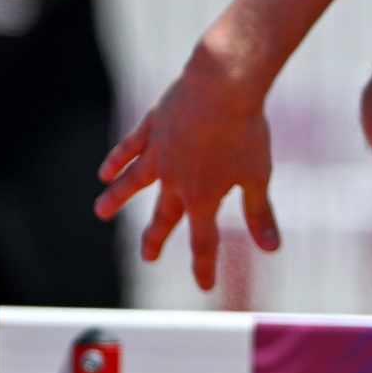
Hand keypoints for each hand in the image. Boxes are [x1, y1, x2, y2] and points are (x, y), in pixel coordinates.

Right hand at [95, 38, 280, 292]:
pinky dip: (117, 160)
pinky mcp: (153, 126)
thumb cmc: (246, 131)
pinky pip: (130, 147)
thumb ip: (260, 213)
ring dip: (116, 198)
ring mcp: (159, 153)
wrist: (222, 86)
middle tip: (147, 257)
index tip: (204, 285)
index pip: (203, 241)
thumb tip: (271, 248)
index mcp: (203, 196)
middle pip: (163, 216)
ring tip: (100, 212)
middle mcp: (175, 180)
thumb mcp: (259, 175)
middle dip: (156, 239)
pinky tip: (105, 170)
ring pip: (132, 182)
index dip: (204, 266)